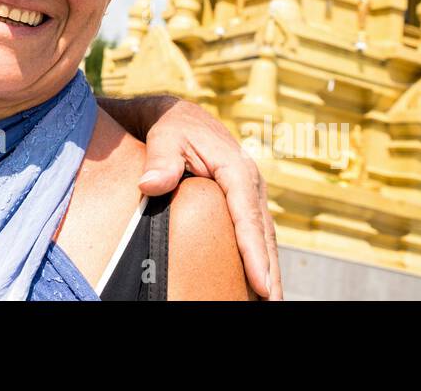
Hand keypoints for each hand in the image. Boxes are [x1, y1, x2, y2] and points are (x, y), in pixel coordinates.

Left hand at [136, 95, 281, 299]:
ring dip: (270, 268)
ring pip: (265, 236)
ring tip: (270, 302)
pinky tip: (260, 281)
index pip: (247, 216)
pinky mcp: (244, 200)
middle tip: (272, 304)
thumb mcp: (163, 138)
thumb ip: (159, 161)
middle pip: (263, 232)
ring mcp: (250, 192)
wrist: (181, 116)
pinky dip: (260, 256)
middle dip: (269, 270)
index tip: (260, 282)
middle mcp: (251, 182)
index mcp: (235, 168)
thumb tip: (149, 184)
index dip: (253, 251)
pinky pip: (256, 232)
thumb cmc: (172, 128)